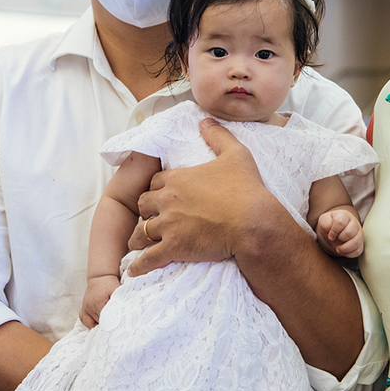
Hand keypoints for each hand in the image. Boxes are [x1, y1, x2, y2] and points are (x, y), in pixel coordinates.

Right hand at [79, 275, 120, 327]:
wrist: (99, 276)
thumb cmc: (109, 283)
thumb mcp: (116, 290)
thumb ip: (120, 300)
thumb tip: (124, 310)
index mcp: (98, 304)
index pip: (104, 320)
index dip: (111, 324)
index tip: (117, 326)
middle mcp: (90, 307)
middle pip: (98, 323)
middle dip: (106, 325)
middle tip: (114, 327)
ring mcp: (85, 308)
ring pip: (90, 324)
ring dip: (98, 325)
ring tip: (105, 325)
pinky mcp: (83, 307)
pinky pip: (83, 319)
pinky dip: (89, 323)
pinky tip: (96, 322)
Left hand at [127, 118, 289, 275]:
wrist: (254, 223)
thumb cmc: (246, 190)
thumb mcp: (236, 154)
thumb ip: (218, 135)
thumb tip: (205, 120)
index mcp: (178, 179)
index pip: (154, 182)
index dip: (156, 189)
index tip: (160, 196)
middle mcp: (168, 201)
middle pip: (143, 205)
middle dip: (145, 212)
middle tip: (150, 218)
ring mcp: (169, 226)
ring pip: (141, 232)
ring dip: (139, 238)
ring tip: (138, 244)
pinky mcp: (174, 248)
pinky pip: (148, 258)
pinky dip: (139, 265)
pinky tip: (135, 270)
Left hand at [317, 209, 363, 257]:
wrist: (336, 229)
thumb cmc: (330, 224)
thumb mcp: (324, 221)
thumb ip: (325, 224)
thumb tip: (330, 231)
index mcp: (344, 215)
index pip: (340, 222)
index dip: (333, 231)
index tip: (330, 235)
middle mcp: (354, 223)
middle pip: (349, 232)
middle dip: (339, 239)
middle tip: (334, 240)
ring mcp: (359, 233)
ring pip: (356, 242)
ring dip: (344, 248)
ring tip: (338, 249)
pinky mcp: (361, 243)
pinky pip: (358, 251)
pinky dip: (349, 254)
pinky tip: (343, 251)